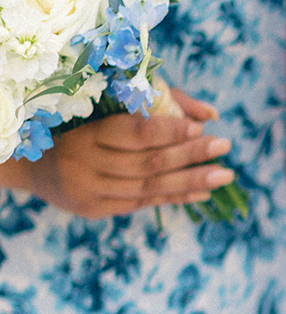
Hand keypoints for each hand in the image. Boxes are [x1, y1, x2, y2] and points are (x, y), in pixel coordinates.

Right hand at [1, 87, 234, 219]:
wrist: (33, 166)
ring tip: (224, 174)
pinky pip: (142, 203)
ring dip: (191, 181)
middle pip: (147, 162)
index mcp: (88, 133)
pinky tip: (202, 192)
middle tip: (224, 146)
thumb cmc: (80, 129)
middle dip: (190, 155)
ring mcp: (90, 191)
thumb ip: (158, 103)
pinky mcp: (95, 210)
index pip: (135, 133)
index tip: (203, 128)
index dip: (170, 131)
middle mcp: (86, 163)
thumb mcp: (106, 110)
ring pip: (148, 187)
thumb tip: (209, 115)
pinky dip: (175, 197)